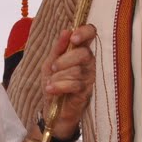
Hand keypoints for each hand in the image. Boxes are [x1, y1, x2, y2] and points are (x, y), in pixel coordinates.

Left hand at [40, 25, 97, 140]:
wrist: (52, 110)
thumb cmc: (54, 83)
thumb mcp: (50, 63)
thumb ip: (58, 48)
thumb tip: (66, 31)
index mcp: (80, 51)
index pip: (91, 34)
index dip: (85, 32)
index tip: (73, 38)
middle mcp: (89, 62)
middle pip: (84, 53)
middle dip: (65, 60)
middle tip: (53, 68)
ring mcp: (90, 77)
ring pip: (77, 70)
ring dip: (59, 77)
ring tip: (50, 83)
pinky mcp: (87, 91)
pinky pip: (76, 84)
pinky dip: (60, 86)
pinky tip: (51, 89)